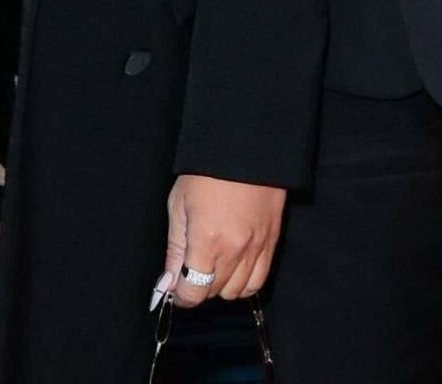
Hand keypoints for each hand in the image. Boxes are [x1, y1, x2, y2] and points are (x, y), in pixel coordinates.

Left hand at [150, 175, 285, 310]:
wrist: (245, 146)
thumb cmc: (206, 171)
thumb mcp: (179, 204)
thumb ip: (175, 248)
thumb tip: (169, 282)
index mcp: (207, 241)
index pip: (193, 292)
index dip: (181, 294)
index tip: (176, 285)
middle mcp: (234, 250)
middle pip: (214, 293)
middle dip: (198, 287)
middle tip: (192, 267)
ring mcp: (257, 247)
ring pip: (238, 292)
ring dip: (222, 285)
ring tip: (215, 265)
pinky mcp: (273, 241)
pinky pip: (260, 279)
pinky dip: (245, 281)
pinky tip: (235, 266)